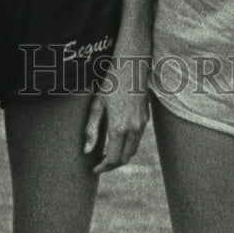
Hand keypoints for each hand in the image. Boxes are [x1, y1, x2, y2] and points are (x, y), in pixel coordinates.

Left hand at [83, 47, 150, 173]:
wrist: (132, 64)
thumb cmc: (111, 81)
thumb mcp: (97, 103)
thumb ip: (91, 129)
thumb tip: (87, 151)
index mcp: (119, 127)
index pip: (112, 159)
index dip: (102, 167)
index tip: (93, 168)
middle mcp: (133, 129)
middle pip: (124, 158)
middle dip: (111, 165)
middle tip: (99, 163)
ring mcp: (142, 124)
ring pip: (132, 150)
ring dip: (121, 155)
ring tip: (107, 152)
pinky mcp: (146, 118)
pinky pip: (137, 139)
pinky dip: (128, 145)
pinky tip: (118, 138)